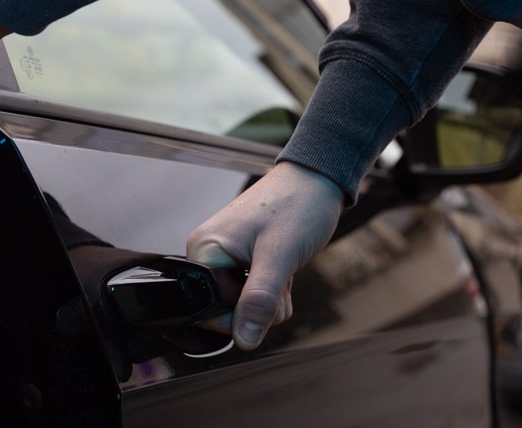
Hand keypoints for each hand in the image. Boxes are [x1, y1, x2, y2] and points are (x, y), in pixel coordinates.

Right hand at [186, 162, 342, 349]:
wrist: (317, 181)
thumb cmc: (297, 206)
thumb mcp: (279, 257)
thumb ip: (259, 300)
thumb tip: (243, 340)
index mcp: (204, 250)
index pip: (208, 312)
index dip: (240, 316)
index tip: (267, 295)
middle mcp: (207, 254)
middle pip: (226, 311)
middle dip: (259, 305)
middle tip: (280, 276)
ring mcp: (222, 257)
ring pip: (243, 304)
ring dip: (270, 297)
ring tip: (283, 267)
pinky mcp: (238, 259)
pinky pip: (251, 292)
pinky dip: (272, 288)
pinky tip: (282, 267)